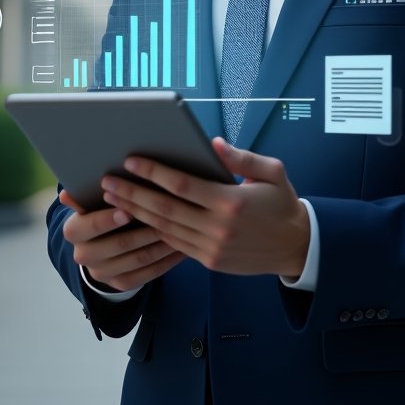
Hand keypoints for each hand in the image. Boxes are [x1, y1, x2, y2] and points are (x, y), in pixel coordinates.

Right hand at [59, 189, 184, 291]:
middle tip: (167, 217)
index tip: (128, 209)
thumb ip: (86, 195)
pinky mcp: (121, 284)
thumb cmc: (103, 209)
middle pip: (118, 244)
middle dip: (144, 230)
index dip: (108, 219)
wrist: (102, 243)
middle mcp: (84, 255)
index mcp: (74, 231)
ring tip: (182, 228)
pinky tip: (183, 247)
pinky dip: (168, 260)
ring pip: (138, 259)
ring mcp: (103, 273)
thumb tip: (65, 194)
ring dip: (162, 243)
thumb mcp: (93, 199)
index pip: (89, 226)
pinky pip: (148, 274)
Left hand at [100, 138, 310, 278]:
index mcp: (232, 201)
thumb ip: (241, 157)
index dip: (155, 172)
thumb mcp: (272, 172)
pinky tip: (137, 219)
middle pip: (165, 209)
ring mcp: (212, 247)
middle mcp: (218, 227)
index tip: (132, 161)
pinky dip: (153, 231)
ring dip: (136, 214)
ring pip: (165, 229)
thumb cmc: (282, 203)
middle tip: (108, 181)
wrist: (296, 246)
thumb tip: (213, 143)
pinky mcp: (209, 261)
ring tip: (113, 199)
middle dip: (133, 194)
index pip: (183, 185)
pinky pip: (175, 244)